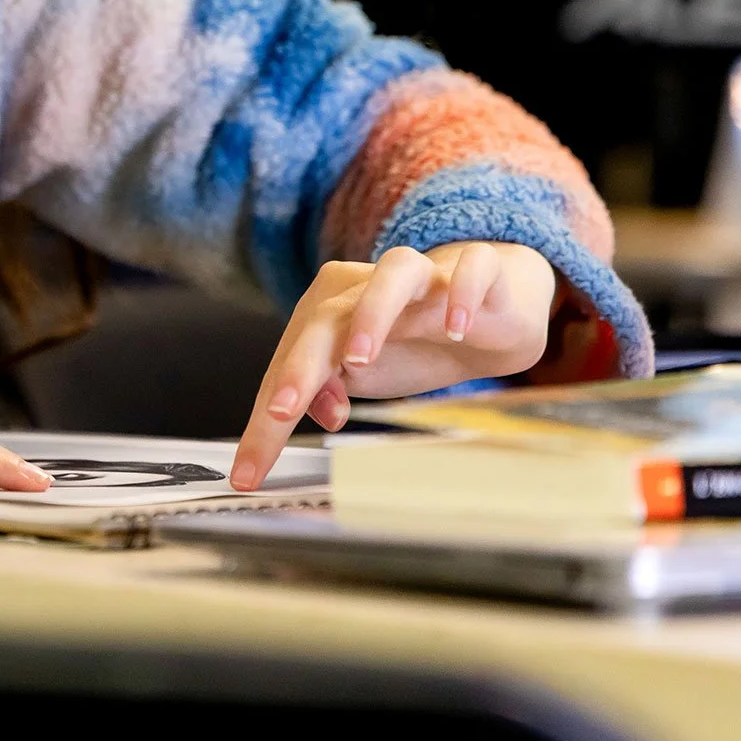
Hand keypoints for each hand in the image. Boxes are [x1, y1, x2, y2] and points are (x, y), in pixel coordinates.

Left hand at [230, 242, 554, 488]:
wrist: (490, 313)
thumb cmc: (413, 345)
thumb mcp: (363, 380)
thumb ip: (328, 392)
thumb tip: (322, 411)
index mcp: (328, 310)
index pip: (288, 363)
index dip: (267, 418)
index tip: (250, 471)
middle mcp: (365, 284)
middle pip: (325, 320)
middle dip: (299, 369)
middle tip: (282, 412)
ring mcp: (422, 273)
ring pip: (390, 275)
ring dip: (371, 315)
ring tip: (359, 360)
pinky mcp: (476, 269)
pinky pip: (468, 269)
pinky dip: (460, 293)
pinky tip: (454, 328)